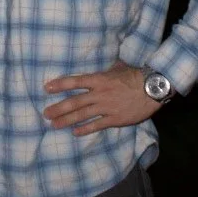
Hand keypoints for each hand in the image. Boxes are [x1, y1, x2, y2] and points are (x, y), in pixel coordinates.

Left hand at [43, 61, 161, 135]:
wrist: (152, 88)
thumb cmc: (135, 75)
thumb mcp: (118, 67)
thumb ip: (107, 69)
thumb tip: (105, 64)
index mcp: (99, 79)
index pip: (75, 82)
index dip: (60, 85)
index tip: (47, 88)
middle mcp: (99, 93)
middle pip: (74, 101)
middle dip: (58, 108)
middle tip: (45, 113)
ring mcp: (106, 107)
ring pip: (82, 115)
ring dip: (66, 120)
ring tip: (54, 124)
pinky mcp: (114, 119)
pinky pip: (96, 125)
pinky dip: (85, 129)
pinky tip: (75, 132)